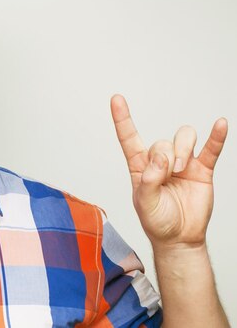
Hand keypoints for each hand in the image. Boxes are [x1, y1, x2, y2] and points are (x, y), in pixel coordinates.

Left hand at [110, 95, 227, 248]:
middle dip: (166, 157)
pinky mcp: (203, 170)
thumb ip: (148, 180)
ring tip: (181, 170)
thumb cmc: (157, 220)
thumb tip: (160, 159)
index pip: (129, 138)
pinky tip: (221, 125)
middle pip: (163, 141)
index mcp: (140, 166)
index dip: (123, 119)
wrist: (179, 237)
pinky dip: (217, 136)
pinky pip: (211, 148)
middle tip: (168, 176)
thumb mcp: (144, 203)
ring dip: (183, 150)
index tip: (116, 99)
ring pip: (184, 138)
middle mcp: (160, 161)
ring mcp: (183, 163)